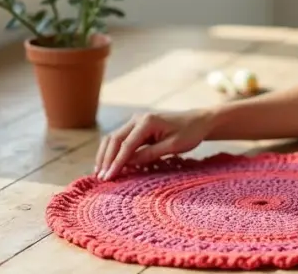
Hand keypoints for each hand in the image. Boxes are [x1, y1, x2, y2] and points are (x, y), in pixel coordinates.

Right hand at [95, 108, 214, 180]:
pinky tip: (108, 164)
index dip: (116, 162)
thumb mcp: (172, 146)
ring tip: (100, 172)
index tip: (108, 177)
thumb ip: (150, 154)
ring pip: (113, 138)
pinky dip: (112, 151)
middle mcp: (137, 118)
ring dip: (105, 155)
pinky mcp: (136, 127)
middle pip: (114, 140)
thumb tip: (128, 163)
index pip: (126, 145)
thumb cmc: (189, 133)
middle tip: (101, 178)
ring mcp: (135, 121)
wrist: (197, 121)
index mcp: (147, 121)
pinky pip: (120, 139)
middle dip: (106, 159)